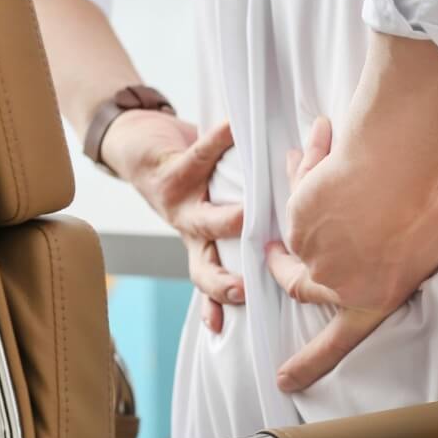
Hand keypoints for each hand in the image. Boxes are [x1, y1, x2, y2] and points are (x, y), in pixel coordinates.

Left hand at [101, 112, 244, 330]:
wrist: (134, 144)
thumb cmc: (184, 177)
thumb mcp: (206, 206)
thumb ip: (241, 222)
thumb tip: (304, 226)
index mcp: (200, 244)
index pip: (211, 283)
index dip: (221, 303)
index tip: (247, 311)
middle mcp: (188, 231)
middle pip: (203, 266)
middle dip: (223, 282)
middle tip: (246, 290)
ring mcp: (178, 204)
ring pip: (202, 220)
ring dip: (227, 220)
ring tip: (251, 215)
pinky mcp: (172, 169)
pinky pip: (201, 154)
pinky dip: (222, 138)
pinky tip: (238, 127)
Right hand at [265, 116, 437, 392]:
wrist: (399, 156)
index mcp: (371, 296)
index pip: (337, 343)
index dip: (309, 363)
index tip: (285, 380)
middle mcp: (335, 276)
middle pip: (300, 286)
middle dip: (285, 274)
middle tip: (278, 260)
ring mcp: (312, 241)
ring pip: (296, 234)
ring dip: (304, 210)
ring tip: (312, 178)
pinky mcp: (301, 204)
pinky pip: (298, 188)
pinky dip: (307, 170)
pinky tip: (320, 147)